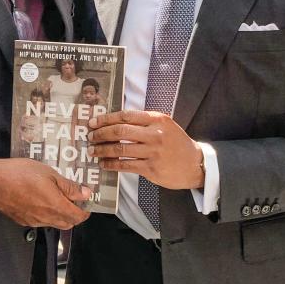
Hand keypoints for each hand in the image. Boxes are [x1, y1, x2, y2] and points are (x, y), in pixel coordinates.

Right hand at [0, 158, 90, 228]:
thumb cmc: (20, 174)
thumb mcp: (49, 174)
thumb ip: (69, 186)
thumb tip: (85, 194)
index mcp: (56, 206)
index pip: (78, 217)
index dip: (85, 211)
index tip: (86, 202)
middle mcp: (46, 218)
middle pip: (68, 223)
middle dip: (74, 214)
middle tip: (72, 199)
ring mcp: (34, 221)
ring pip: (54, 223)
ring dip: (59, 215)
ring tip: (55, 198)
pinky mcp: (23, 220)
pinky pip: (40, 222)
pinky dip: (46, 215)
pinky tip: (40, 201)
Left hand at [88, 110, 203, 189]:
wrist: (194, 164)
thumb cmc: (176, 143)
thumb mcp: (164, 126)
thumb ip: (144, 122)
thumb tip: (115, 122)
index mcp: (157, 119)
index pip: (126, 115)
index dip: (106, 119)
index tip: (93, 122)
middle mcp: (154, 133)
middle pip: (120, 131)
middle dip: (100, 134)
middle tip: (90, 137)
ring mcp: (153, 151)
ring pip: (120, 148)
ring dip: (102, 150)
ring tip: (92, 151)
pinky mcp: (151, 168)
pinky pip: (125, 165)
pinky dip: (111, 164)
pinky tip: (104, 164)